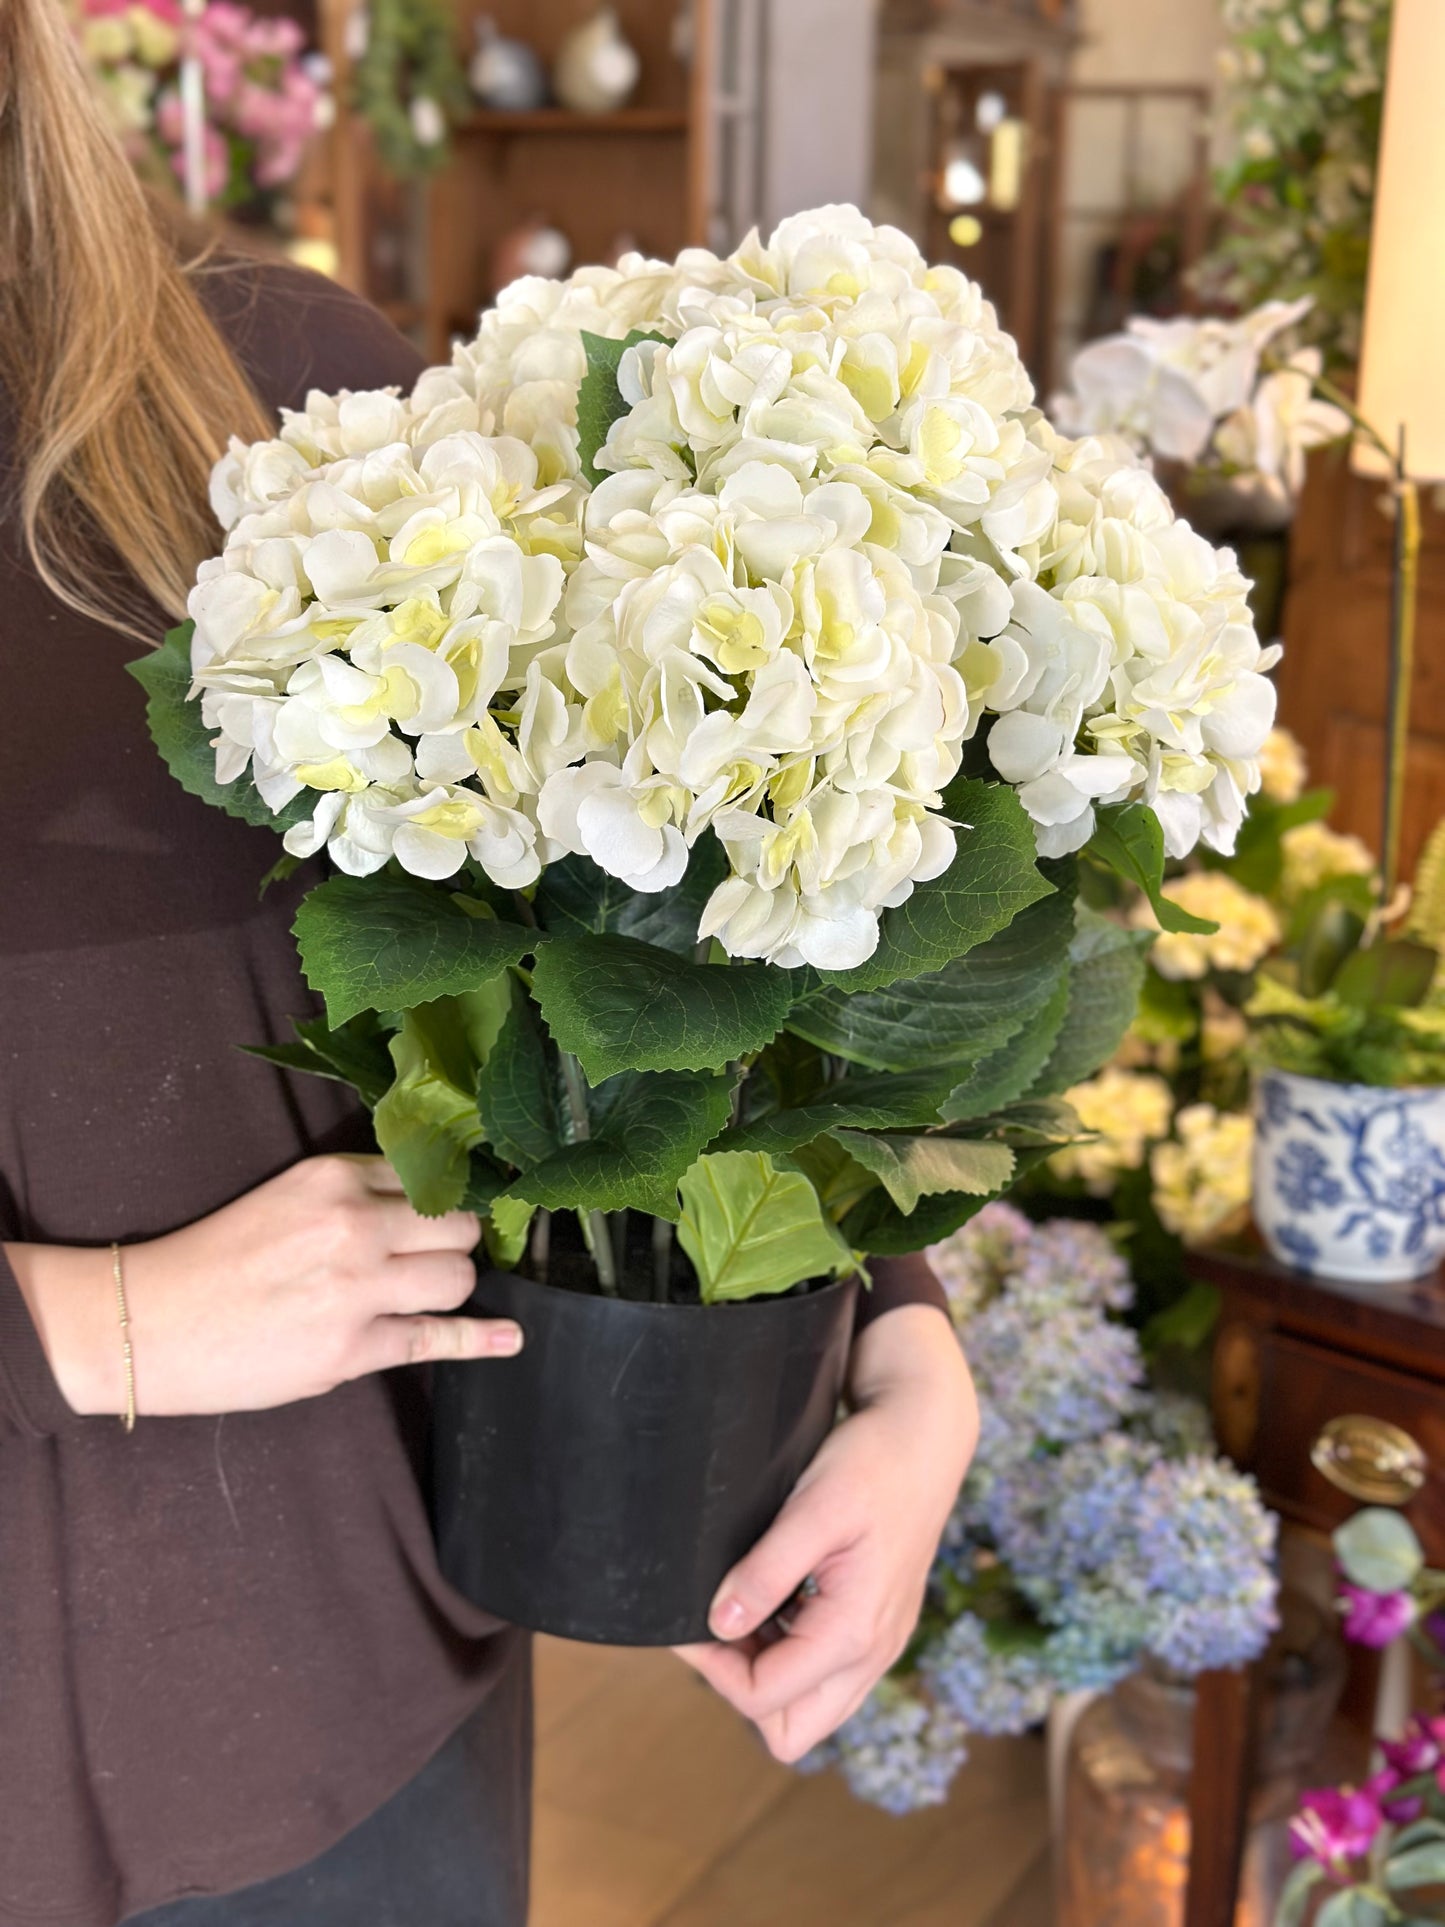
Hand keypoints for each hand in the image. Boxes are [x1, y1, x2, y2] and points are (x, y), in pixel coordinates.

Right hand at [6, 1155, 520, 1418]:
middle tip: (436, 1256)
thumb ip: (354, 1193)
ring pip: (458, 1276)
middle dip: (455, 1241)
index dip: (447, 1197)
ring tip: (428, 1292)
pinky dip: (482, 1340)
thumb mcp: (287, 1196)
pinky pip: (439, 1339)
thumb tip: (427, 1200)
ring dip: (451, 1285)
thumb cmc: (217, 1259)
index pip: (429, 1175)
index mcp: (334, 1176)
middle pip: (457, 1224)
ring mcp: (358, 1288)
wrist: (152, 1324)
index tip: (459, 1210)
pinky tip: (510, 1338)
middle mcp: (354, 1224)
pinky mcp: (354, 1349)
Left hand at [674, 1303, 976, 1762]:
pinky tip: (772, 1600)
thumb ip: (766, 1572)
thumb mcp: (812, 1509)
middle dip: (740, 1687)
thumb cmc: (872, 1464)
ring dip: (765, 1674)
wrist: (926, 1437)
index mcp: (855, 1632)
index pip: (764, 1697)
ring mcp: (880, 1643)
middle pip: (790, 1729)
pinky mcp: (878, 1625)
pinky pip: (825, 1674)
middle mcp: (873, 1652)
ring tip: (741, 1608)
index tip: (685, 1621)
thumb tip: (720, 1625)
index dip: (713, 1667)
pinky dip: (789, 1654)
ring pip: (810, 1708)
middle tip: (716, 1627)